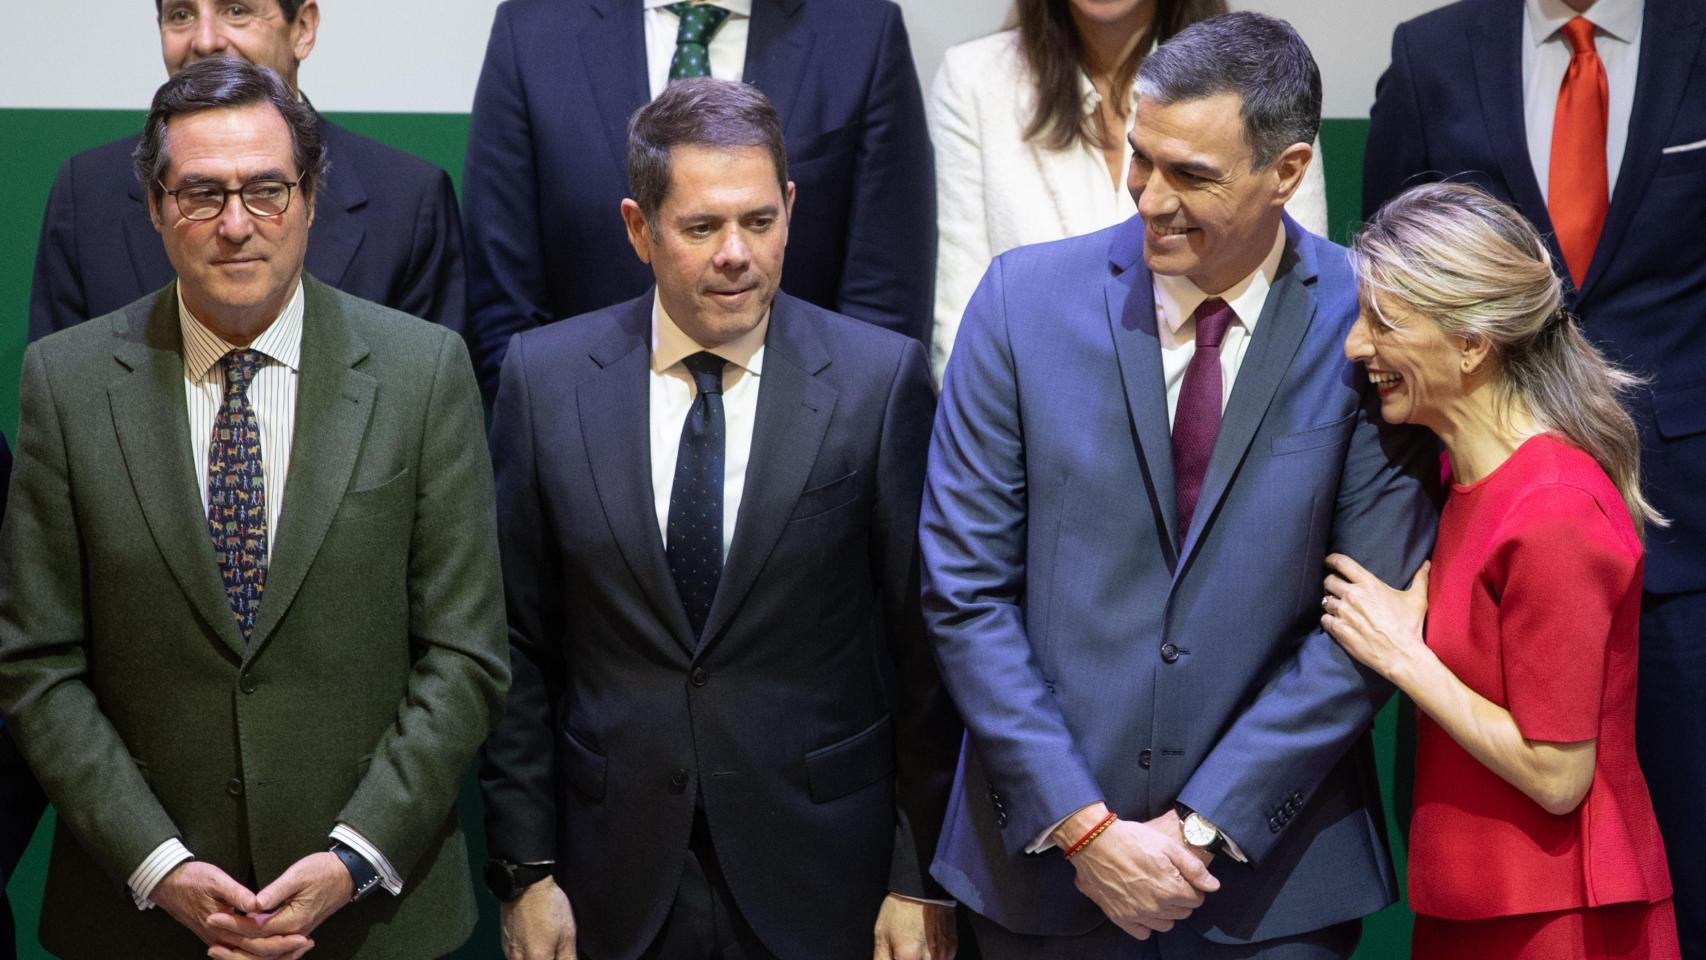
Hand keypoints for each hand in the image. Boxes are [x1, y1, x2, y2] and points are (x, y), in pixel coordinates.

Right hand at [152, 861, 310, 959]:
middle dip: (282, 951)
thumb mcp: (215, 880)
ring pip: (248, 956)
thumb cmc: (191, 879)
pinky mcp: (219, 936)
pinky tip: (277, 943)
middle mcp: (219, 939)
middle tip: (306, 943)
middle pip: (255, 955)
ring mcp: (218, 939)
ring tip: (297, 946)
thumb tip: (257, 904)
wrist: (166, 884)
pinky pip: (242, 950)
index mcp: (221, 927)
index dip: (280, 942)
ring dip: (273, 954)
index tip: (301, 937)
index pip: (256, 943)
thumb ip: (237, 893)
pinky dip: (260, 950)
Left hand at [211, 851, 351, 950]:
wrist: (347, 875)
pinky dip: (255, 955)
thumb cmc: (323, 871)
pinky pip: (273, 952)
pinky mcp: (296, 933)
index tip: (212, 916)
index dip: (232, 924)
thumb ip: (276, 891)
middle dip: (230, 940)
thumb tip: (253, 903)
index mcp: (294, 920)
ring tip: (217, 949)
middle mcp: (295, 933)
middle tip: (208, 929)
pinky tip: (241, 951)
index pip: (256, 928)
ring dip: (240, 955)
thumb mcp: (299, 874)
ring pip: (265, 956)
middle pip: (257, 947)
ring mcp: (296, 936)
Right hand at [499, 877, 576, 959]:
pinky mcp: (505, 944)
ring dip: (537, 958)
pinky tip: (535, 944)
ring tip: (546, 947)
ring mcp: (509, 953)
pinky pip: (516, 959)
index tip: (562, 956)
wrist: (525, 884)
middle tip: (555, 952)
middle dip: (546, 959)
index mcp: (538, 958)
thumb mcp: (567, 933)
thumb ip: (567, 957)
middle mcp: (520, 959)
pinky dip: (527, 956)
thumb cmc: (547, 905)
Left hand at [873, 894, 955, 959]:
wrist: (923, 888)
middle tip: (904, 954)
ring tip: (914, 950)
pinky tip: (925, 949)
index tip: (897, 959)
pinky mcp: (952, 950)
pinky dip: (932, 959)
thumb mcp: (882, 935)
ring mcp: (943, 956)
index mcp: (908, 957)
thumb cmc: (899, 909)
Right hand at [1055, 804, 1219, 939]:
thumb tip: (1213, 886)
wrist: (1095, 842)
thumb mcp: (1168, 846)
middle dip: (1181, 899)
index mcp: (1171, 889)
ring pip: (1166, 924)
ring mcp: (1137, 914)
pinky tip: (1144, 907)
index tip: (1184, 878)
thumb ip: (1194, 868)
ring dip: (1167, 912)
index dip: (1194, 887)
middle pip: (1183, 912)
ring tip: (1157, 893)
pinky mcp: (1120, 917)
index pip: (1197, 899)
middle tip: (1170, 882)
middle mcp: (1156, 906)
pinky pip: (1143, 932)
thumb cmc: (1132, 840)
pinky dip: (1147, 923)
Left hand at [1322, 556, 1431, 683]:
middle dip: (1331, 583)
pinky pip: (1324, 619)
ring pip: (1326, 601)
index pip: (1342, 563)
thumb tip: (1427, 563)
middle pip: (1329, 581)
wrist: (1401, 654)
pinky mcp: (1339, 629)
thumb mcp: (1417, 599)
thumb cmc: (1410, 626)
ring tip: (1339, 608)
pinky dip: (1329, 619)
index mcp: (1369, 584)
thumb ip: (1420, 578)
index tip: (1329, 561)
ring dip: (1331, 603)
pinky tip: (1337, 622)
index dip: (1332, 560)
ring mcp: (1343, 613)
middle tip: (1336, 588)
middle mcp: (1352, 595)